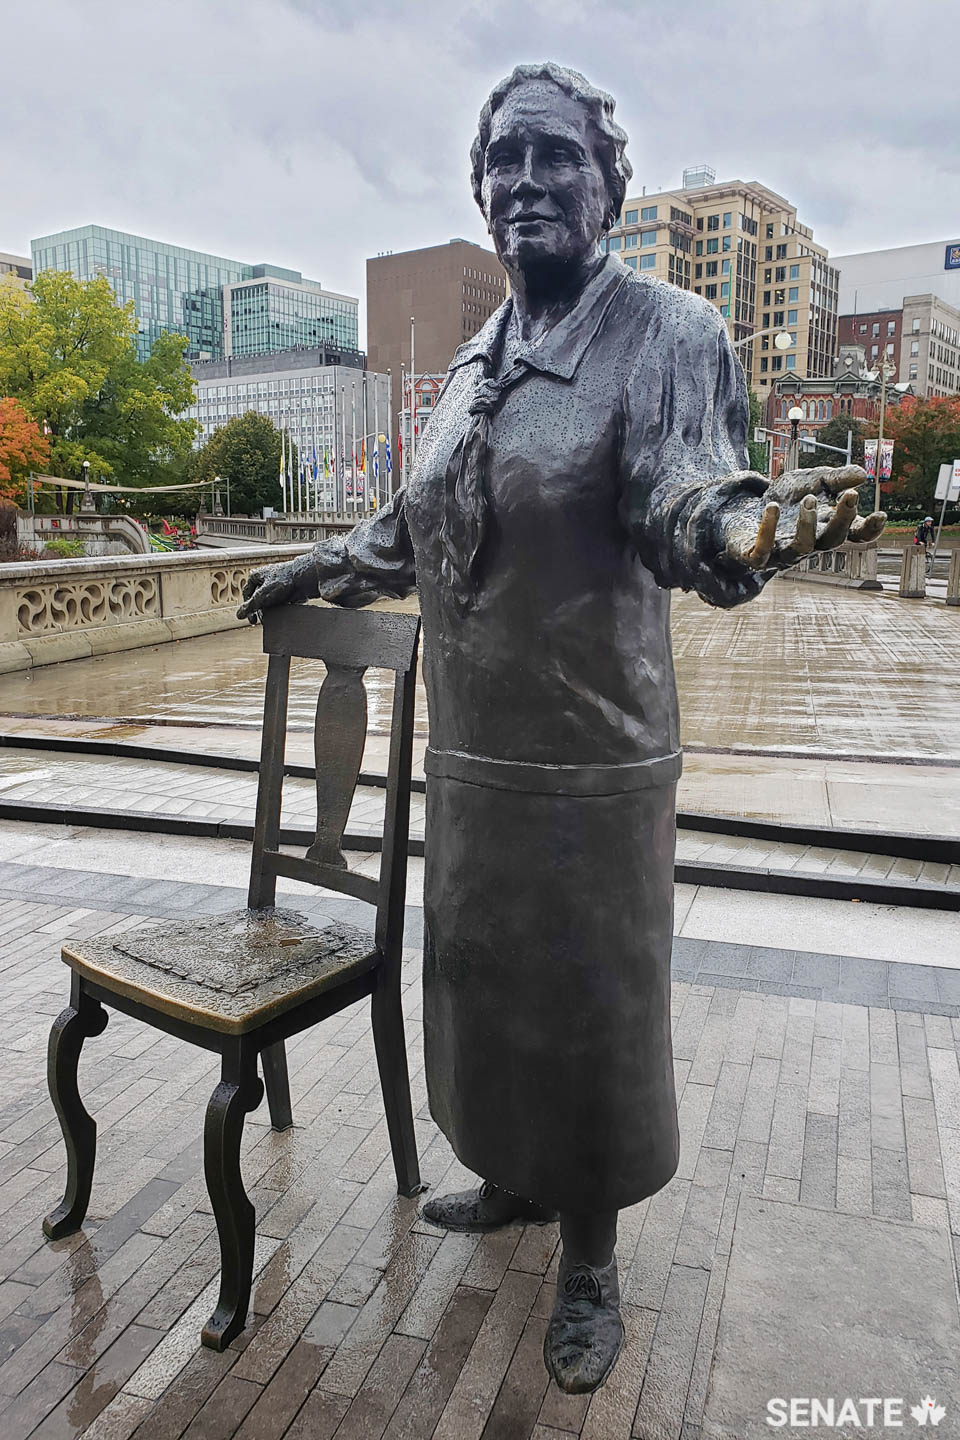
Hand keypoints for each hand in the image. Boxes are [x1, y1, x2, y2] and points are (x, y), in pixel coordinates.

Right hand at [236, 556, 314, 622]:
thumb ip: (250, 606)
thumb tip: (239, 615)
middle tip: (264, 620)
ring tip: (274, 617)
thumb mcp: (262, 596)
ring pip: (270, 601)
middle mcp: (265, 578)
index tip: (252, 620)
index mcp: (256, 576)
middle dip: (261, 610)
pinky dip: (281, 607)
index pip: (247, 594)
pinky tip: (283, 612)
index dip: (248, 608)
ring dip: (271, 610)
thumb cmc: (283, 581)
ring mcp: (276, 584)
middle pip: (258, 598)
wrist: (304, 578)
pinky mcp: (287, 589)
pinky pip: (281, 601)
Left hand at [724, 465, 885, 572]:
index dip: (870, 530)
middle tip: (850, 496)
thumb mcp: (811, 481)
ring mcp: (783, 553)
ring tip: (808, 499)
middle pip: (833, 540)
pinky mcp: (756, 556)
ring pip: (802, 548)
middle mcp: (809, 544)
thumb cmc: (786, 499)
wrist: (745, 510)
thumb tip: (861, 475)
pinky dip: (767, 529)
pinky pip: (763, 550)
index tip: (881, 514)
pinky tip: (771, 507)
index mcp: (827, 527)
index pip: (854, 535)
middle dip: (843, 520)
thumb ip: (835, 478)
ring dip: (808, 524)